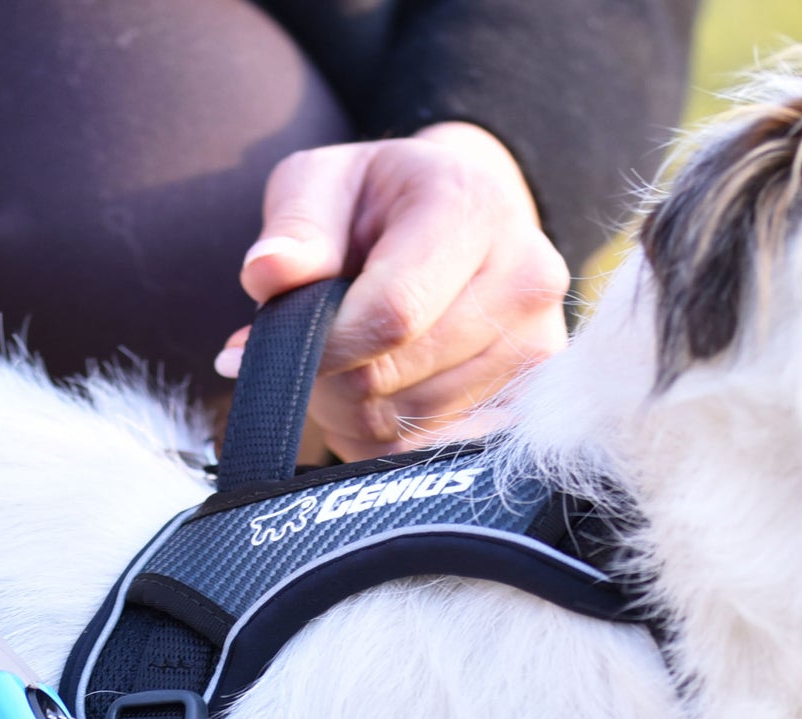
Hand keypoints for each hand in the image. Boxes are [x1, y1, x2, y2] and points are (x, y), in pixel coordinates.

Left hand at [221, 123, 570, 461]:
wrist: (456, 221)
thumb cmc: (378, 203)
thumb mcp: (322, 184)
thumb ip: (296, 226)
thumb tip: (268, 272)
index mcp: (473, 210)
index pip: (391, 315)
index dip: (321, 349)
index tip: (266, 348)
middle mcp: (525, 279)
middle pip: (391, 378)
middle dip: (328, 377)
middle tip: (310, 349)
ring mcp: (536, 347)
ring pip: (404, 425)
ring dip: (350, 411)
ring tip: (348, 361)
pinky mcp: (527, 401)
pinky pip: (427, 452)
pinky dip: (382, 435)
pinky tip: (381, 390)